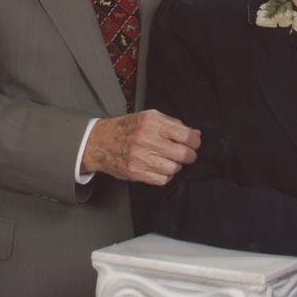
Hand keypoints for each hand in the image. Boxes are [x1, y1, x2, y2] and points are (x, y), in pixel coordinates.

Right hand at [81, 109, 200, 185]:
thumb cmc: (127, 128)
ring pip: (174, 168)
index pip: (185, 135)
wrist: (101, 141)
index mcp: (152, 122)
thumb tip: (195, 134)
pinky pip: (162, 180)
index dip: (195, 141)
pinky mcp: (136, 172)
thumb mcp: (149, 117)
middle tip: (188, 154)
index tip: (195, 143)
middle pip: (182, 154)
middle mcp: (146, 139)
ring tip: (171, 160)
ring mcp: (140, 157)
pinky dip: (166, 175)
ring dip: (176, 165)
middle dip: (190, 155)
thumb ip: (173, 124)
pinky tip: (161, 167)